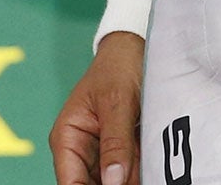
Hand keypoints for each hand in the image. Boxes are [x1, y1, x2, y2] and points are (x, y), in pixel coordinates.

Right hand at [50, 31, 143, 184]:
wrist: (136, 49)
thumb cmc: (118, 67)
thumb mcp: (117, 103)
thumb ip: (115, 143)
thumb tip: (112, 182)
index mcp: (67, 137)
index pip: (70, 183)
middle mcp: (81, 151)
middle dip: (118, 184)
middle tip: (137, 175)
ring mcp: (102, 155)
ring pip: (115, 184)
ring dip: (131, 180)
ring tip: (146, 163)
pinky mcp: (123, 155)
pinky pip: (129, 177)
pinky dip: (141, 176)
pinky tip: (154, 172)